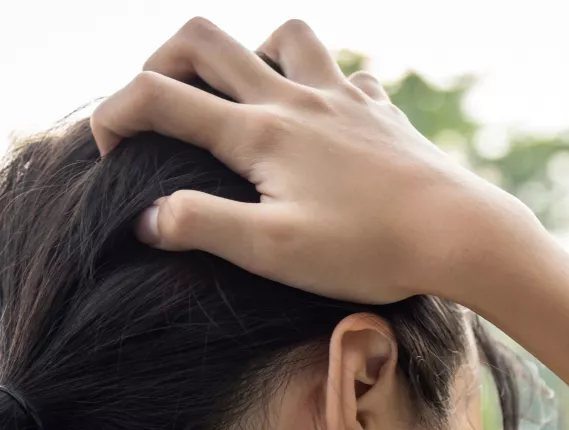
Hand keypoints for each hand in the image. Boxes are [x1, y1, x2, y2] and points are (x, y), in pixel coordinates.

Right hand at [91, 18, 519, 302]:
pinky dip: (327, 82)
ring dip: (255, 50)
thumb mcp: (273, 251)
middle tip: (156, 98)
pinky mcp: (383, 115)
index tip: (105, 149)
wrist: (459, 235)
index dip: (114, 115)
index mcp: (260, 133)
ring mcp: (344, 100)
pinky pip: (350, 75)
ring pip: (289, 36)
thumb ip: (203, 226)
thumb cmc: (368, 249)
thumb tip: (148, 217)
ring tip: (248, 91)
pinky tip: (330, 112)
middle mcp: (297, 100)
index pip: (160, 100)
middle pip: (207, 40)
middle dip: (162, 59)